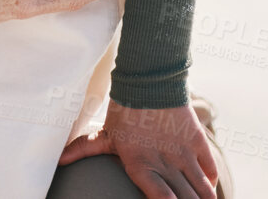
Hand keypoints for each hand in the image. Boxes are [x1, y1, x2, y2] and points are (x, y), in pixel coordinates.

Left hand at [60, 99, 217, 198]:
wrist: (150, 79)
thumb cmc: (124, 109)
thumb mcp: (105, 133)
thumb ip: (84, 149)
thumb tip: (58, 161)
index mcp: (140, 165)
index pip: (161, 198)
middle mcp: (165, 163)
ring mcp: (184, 154)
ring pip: (202, 189)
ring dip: (203, 198)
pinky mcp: (198, 143)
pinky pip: (210, 170)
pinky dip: (210, 183)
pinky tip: (206, 189)